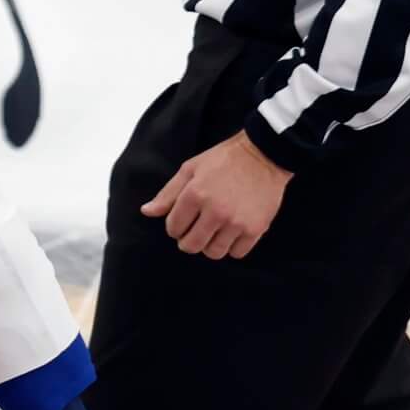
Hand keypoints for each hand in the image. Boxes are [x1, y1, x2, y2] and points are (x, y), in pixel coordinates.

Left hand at [142, 131, 289, 258]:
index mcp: (195, 195)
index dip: (174, 227)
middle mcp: (215, 212)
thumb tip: (146, 212)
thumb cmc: (223, 161)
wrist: (263, 156)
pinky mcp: (256, 228)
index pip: (173, 228)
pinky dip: (232, 247)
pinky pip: (237, 253)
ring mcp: (236, 222)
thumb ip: (168, 194)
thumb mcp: (190, 169)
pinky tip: (231, 232)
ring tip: (214, 231)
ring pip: (214, 253)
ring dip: (210, 245)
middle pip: (191, 246)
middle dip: (188, 241)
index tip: (182, 221)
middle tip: (195, 231)